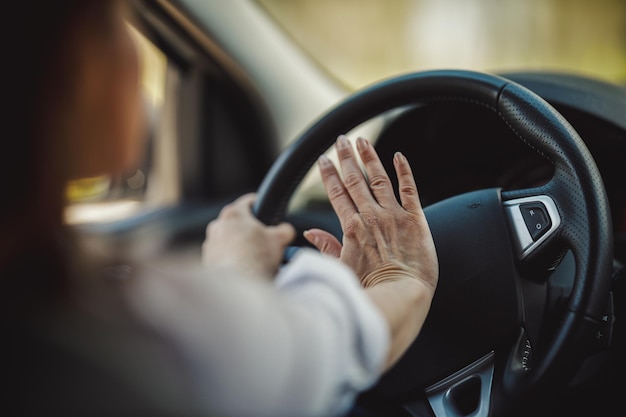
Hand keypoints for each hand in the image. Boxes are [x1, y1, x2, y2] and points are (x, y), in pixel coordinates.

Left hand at [203, 193, 294, 279]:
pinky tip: (243, 269)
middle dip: (250, 230)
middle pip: (238, 222)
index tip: (264, 208)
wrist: (237, 284)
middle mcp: (217, 225)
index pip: (248, 201)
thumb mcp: (279, 240)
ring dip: (239, 245)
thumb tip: (285, 230)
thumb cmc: (256, 258)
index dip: (260, 203)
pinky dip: (231, 260)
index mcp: (234, 214)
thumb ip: (284, 230)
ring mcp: (210, 243)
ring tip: (253, 258)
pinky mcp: (206, 260)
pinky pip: (222, 256)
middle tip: (263, 240)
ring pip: (228, 240)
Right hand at [304, 135, 437, 290]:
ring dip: (369, 158)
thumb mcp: (341, 269)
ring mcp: (394, 215)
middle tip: (341, 140)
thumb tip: (310, 233)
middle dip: (346, 158)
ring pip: (379, 178)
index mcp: (351, 228)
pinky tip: (399, 156)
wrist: (402, 296)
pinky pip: (409, 189)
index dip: (329, 175)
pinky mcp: (415, 219)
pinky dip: (404, 171)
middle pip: (355, 180)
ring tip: (362, 140)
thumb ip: (326, 247)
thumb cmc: (370, 288)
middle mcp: (371, 216)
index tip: (323, 160)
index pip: (337, 193)